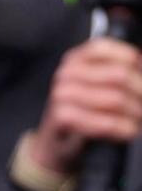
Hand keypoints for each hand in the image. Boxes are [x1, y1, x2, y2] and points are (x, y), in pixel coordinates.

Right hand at [27, 38, 141, 175]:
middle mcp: (66, 73)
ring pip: (117, 99)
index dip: (133, 62)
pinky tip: (128, 130)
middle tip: (141, 105)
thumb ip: (117, 72)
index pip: (107, 48)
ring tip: (136, 120)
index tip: (140, 77)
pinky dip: (124, 129)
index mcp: (75, 59)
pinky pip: (107, 122)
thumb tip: (140, 66)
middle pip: (120, 75)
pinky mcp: (64, 117)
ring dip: (135, 114)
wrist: (57, 142)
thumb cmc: (84, 111)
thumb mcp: (98, 85)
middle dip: (140, 93)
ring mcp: (62, 94)